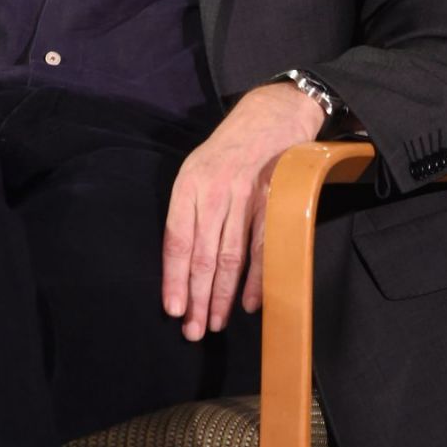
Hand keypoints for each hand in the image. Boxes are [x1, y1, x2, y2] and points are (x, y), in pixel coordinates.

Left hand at [162, 83, 324, 339]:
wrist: (270, 115)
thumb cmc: (228, 151)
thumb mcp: (197, 170)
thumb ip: (189, 211)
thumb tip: (182, 261)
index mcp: (189, 185)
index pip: (177, 240)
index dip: (173, 277)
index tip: (173, 309)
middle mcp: (214, 192)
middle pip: (202, 255)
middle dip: (197, 298)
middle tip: (193, 331)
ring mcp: (246, 197)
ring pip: (231, 256)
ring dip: (223, 295)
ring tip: (216, 323)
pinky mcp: (273, 202)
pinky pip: (263, 248)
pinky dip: (256, 278)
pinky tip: (249, 304)